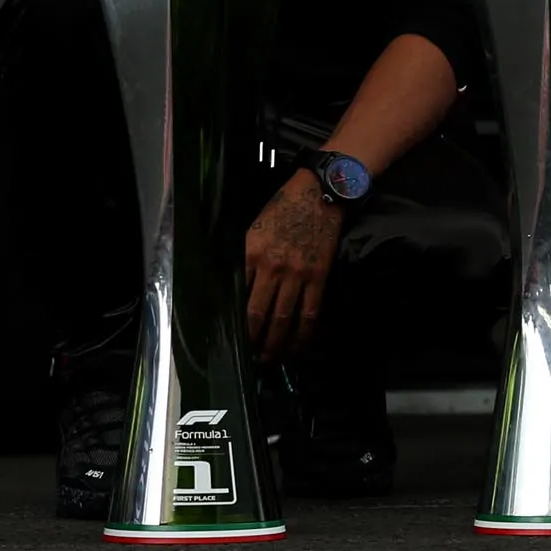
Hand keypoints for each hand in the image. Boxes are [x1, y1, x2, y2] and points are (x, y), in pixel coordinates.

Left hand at [244, 172, 343, 359]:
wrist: (320, 193)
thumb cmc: (283, 208)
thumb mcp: (254, 228)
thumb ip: (245, 257)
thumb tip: (236, 286)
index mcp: (251, 253)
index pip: (238, 295)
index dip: (234, 320)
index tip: (231, 337)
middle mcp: (272, 267)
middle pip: (258, 313)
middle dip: (253, 340)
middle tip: (250, 358)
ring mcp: (297, 273)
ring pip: (283, 318)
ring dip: (276, 343)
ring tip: (270, 357)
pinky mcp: (319, 276)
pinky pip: (310, 312)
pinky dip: (303, 333)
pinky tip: (298, 345)